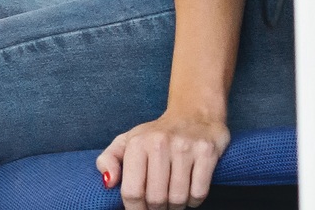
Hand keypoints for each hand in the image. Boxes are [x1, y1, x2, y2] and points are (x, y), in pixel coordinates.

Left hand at [95, 110, 229, 209]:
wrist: (193, 114)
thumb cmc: (156, 134)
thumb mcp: (126, 141)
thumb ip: (108, 160)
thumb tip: (108, 183)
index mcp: (136, 144)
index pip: (132, 191)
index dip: (135, 209)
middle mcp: (159, 144)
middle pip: (156, 199)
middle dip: (157, 209)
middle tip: (159, 206)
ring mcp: (184, 148)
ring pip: (178, 198)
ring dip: (176, 206)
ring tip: (173, 201)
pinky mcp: (207, 152)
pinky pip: (199, 192)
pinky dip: (194, 201)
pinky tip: (190, 194)